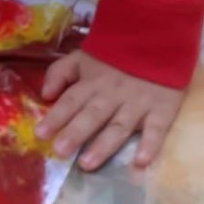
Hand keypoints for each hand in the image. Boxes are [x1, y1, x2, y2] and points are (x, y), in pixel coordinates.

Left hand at [37, 51, 184, 170]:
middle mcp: (113, 95)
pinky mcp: (162, 109)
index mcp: (93, 82)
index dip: (56, 117)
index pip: (71, 101)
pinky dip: (150, 145)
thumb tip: (45, 96)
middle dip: (75, 132)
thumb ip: (61, 73)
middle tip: (60, 151)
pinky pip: (156, 129)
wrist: (161, 39)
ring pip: (119, 126)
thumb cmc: (117, 54)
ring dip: (104, 145)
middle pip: (92, 115)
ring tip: (87, 164)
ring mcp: (138, 103)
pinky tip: (140, 162)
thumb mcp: (83, 56)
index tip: (40, 134)